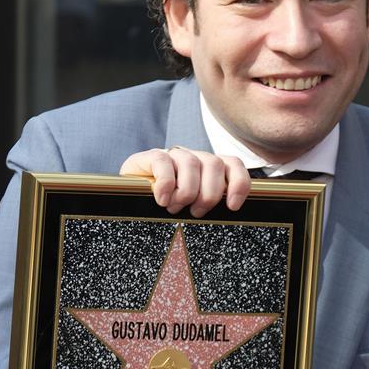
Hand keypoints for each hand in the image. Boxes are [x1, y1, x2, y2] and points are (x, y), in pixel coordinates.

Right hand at [119, 147, 250, 216]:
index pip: (233, 165)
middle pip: (214, 164)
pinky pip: (163, 162)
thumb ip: (209, 206)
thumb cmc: (167, 210)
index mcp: (209, 169)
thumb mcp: (193, 209)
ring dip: (186, 191)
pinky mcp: (150, 157)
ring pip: (191, 163)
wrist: (129, 199)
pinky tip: (162, 200)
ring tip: (175, 208)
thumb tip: (228, 212)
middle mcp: (194, 158)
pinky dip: (165, 183)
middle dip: (208, 194)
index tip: (232, 206)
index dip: (238, 183)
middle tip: (196, 212)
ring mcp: (172, 156)